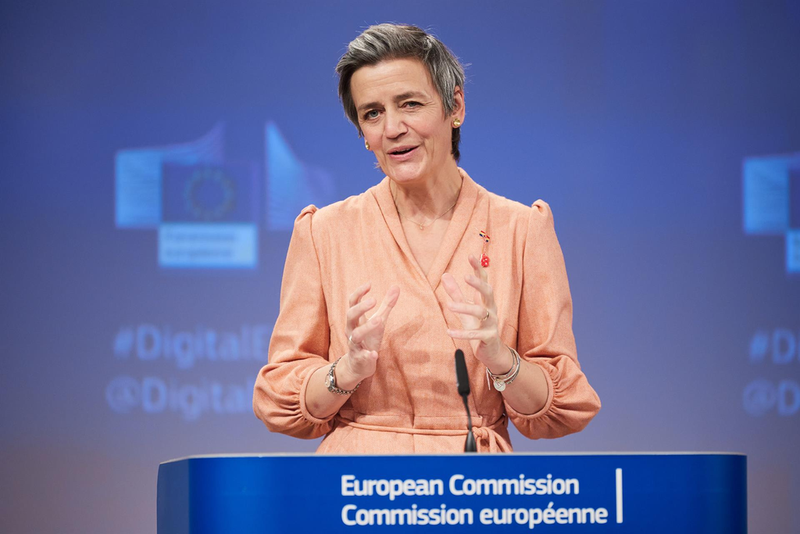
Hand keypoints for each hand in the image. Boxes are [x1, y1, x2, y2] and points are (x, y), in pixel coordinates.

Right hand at [342, 282, 399, 382]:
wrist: (358, 364)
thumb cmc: (368, 338)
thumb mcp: (378, 320)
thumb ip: (386, 305)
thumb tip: (396, 286)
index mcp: (355, 320)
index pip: (352, 302)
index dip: (359, 292)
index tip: (369, 284)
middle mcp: (351, 330)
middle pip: (350, 315)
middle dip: (361, 307)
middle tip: (374, 300)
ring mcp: (354, 345)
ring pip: (355, 335)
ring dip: (366, 328)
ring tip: (379, 321)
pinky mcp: (360, 358)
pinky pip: (362, 356)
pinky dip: (368, 355)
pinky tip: (374, 354)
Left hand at [442, 255, 508, 370]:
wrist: (491, 351)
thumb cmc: (477, 326)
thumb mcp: (465, 308)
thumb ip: (455, 293)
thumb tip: (445, 274)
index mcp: (485, 300)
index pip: (484, 280)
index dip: (478, 268)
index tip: (471, 255)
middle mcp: (491, 309)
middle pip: (488, 292)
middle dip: (478, 284)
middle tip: (466, 277)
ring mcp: (492, 323)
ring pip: (481, 312)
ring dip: (465, 308)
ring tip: (449, 306)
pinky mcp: (489, 337)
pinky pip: (475, 334)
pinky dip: (462, 333)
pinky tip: (449, 331)